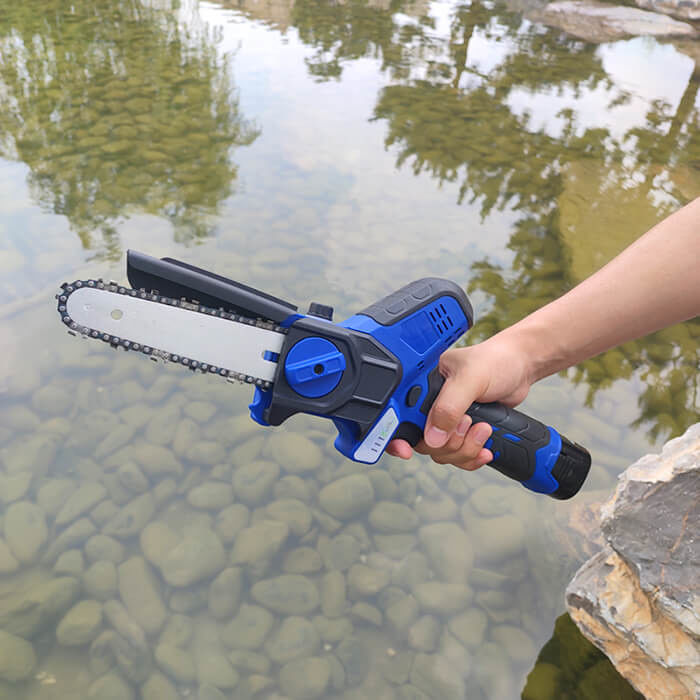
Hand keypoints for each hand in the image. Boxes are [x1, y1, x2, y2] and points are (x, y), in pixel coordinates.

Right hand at [386, 330, 533, 470]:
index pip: (399, 415)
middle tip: (468, 423)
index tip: (405, 451)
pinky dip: (472, 457)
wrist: (520, 368)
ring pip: (441, 452)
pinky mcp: (461, 431)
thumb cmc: (494, 361)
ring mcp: (445, 420)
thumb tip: (432, 436)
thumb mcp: (471, 378)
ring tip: (484, 428)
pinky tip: (485, 447)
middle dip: (448, 442)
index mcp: (421, 385)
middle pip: (422, 442)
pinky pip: (457, 456)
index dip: (397, 436)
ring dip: (465, 449)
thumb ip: (450, 406)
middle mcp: (429, 404)